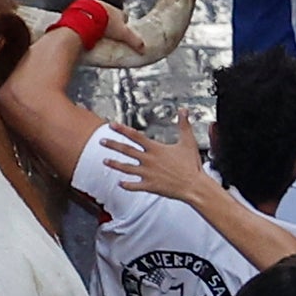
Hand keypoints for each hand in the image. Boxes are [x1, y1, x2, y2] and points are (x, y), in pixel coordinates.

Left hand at [102, 111, 220, 203]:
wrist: (194, 186)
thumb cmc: (192, 165)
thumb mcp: (188, 141)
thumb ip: (184, 124)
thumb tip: (183, 110)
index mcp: (156, 149)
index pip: (135, 136)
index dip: (122, 129)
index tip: (111, 125)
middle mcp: (148, 160)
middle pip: (126, 150)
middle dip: (112, 145)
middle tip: (101, 141)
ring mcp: (147, 174)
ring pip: (126, 168)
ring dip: (114, 164)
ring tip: (105, 161)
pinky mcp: (150, 186)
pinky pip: (134, 186)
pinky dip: (126, 185)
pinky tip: (120, 183)